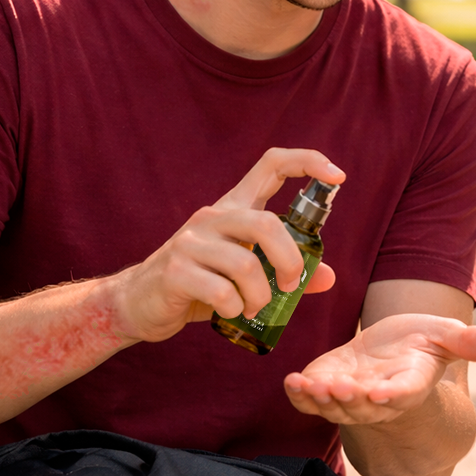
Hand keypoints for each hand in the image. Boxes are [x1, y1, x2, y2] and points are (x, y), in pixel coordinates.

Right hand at [108, 148, 344, 338]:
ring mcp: (190, 242)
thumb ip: (282, 270)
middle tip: (288, 286)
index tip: (337, 176)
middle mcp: (212, 217)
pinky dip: (235, 309)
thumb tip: (327, 276)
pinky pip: (221, 292)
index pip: (271, 165)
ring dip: (259, 295)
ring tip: (254, 308)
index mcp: (233, 209)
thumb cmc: (197, 285)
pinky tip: (231, 313)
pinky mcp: (175, 271)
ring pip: (246, 264)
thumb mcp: (242, 275)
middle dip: (289, 261)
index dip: (307, 162)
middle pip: (266, 224)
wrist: (138, 303)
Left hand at [284, 313, 475, 425]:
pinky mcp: (325, 388)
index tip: (382, 393)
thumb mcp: (445, 336)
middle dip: (350, 399)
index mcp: (409, 385)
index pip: (403, 394)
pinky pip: (310, 400)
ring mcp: (350, 397)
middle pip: (364, 405)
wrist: (391, 353)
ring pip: (335, 406)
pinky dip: (299, 395)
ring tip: (310, 385)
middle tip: (339, 389)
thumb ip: (467, 343)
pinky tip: (291, 381)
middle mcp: (379, 398)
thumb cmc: (420, 345)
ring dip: (322, 399)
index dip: (393, 395)